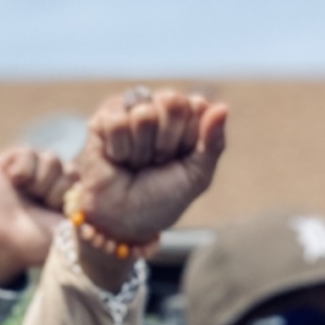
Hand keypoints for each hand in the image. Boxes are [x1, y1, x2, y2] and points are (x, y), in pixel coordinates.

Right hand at [0, 147, 74, 288]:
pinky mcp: (12, 160)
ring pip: (52, 159)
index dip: (73, 194)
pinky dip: (24, 170)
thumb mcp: (68, 231)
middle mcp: (52, 181)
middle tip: (43, 206)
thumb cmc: (34, 242)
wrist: (1, 243)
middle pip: (70, 168)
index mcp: (68, 196)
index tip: (61, 212)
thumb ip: (85, 213)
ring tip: (28, 196)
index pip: (84, 180)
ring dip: (41, 183)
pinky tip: (15, 182)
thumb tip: (93, 198)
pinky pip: (29, 153)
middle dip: (58, 191)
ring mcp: (33, 169)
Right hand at [66, 89, 228, 263]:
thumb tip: (221, 107)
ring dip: (141, 151)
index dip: (189, 138)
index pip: (197, 105)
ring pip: (143, 114)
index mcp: (186, 117)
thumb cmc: (161, 199)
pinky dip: (120, 151)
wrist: (124, 222)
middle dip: (166, 142)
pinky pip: (117, 123)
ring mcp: (130, 111)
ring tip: (135, 164)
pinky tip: (117, 160)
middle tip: (157, 162)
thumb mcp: (196, 177)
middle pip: (172, 102)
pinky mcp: (103, 119)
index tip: (179, 160)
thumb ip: (213, 143)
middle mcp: (159, 107)